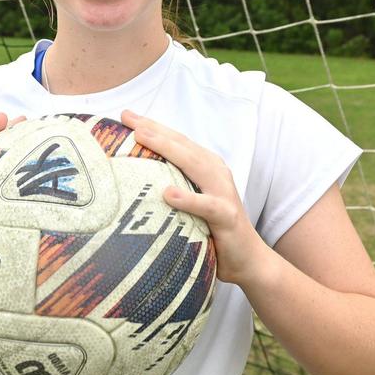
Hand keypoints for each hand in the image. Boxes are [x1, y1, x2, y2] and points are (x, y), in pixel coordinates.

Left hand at [121, 109, 267, 285]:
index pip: (176, 142)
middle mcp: (215, 173)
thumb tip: (134, 182)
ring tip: (142, 136)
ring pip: (194, 165)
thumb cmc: (213, 230)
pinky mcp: (227, 216)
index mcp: (206, 167)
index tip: (125, 115)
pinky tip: (168, 194)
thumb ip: (172, 186)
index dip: (153, 126)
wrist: (249, 259)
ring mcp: (223, 193)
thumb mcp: (191, 203)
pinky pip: (207, 206)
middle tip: (128, 117)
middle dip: (155, 129)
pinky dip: (189, 199)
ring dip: (167, 149)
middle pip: (182, 146)